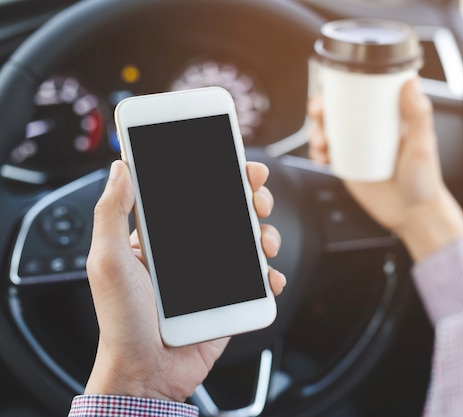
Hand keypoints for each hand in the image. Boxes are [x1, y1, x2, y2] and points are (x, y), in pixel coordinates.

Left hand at [84, 159, 284, 402]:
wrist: (145, 373)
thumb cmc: (120, 322)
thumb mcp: (108, 262)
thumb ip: (111, 214)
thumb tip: (120, 169)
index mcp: (161, 238)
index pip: (193, 196)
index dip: (219, 176)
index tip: (238, 164)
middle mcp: (189, 254)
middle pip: (229, 214)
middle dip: (251, 199)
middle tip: (258, 197)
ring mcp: (211, 277)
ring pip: (249, 243)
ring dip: (266, 234)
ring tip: (265, 241)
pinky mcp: (228, 300)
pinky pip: (257, 282)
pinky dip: (270, 276)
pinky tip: (269, 276)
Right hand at [308, 77, 462, 259]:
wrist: (413, 214)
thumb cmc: (424, 180)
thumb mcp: (423, 145)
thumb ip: (418, 115)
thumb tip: (411, 83)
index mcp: (387, 116)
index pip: (361, 92)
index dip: (341, 85)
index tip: (331, 86)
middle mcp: (369, 129)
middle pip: (337, 109)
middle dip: (320, 107)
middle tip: (317, 112)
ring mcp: (356, 148)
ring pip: (327, 131)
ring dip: (315, 131)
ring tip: (321, 144)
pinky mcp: (347, 166)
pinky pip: (326, 155)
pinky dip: (317, 154)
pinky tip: (320, 159)